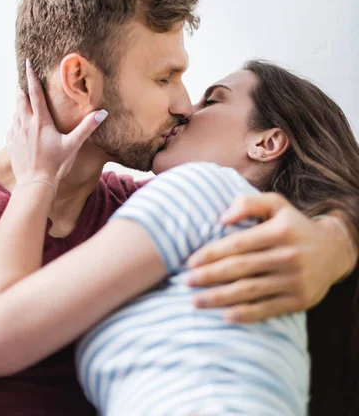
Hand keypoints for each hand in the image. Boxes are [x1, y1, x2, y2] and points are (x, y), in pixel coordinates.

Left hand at [7, 60, 107, 190]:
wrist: (35, 184)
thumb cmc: (56, 165)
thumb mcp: (74, 145)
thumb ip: (87, 127)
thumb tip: (102, 113)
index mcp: (41, 121)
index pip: (35, 93)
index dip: (31, 77)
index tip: (27, 63)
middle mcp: (25, 124)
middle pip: (20, 100)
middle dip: (21, 88)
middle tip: (22, 80)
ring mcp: (16, 134)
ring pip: (15, 113)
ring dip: (19, 105)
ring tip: (23, 102)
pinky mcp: (11, 144)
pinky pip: (11, 128)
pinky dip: (15, 123)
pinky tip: (19, 126)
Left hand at [186, 193, 355, 322]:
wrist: (334, 251)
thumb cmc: (294, 225)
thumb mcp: (276, 204)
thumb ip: (248, 203)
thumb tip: (222, 219)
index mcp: (279, 231)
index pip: (238, 244)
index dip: (212, 253)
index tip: (191, 261)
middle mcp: (287, 256)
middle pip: (240, 269)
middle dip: (209, 277)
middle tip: (186, 282)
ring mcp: (294, 281)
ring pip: (249, 291)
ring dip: (219, 298)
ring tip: (196, 301)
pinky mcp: (299, 300)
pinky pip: (267, 309)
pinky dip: (245, 314)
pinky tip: (225, 316)